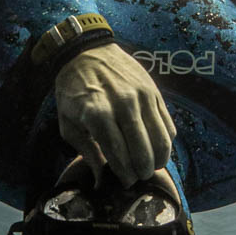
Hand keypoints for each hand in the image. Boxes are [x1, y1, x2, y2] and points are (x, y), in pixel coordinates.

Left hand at [54, 43, 176, 188]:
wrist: (86, 51)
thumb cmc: (72, 90)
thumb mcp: (67, 122)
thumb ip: (85, 152)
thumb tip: (101, 180)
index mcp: (98, 113)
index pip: (119, 155)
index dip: (124, 174)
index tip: (124, 183)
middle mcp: (123, 104)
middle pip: (143, 151)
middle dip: (142, 171)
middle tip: (138, 177)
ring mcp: (142, 97)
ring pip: (161, 139)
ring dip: (159, 159)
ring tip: (151, 167)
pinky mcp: (154, 92)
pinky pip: (168, 124)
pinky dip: (166, 141)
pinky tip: (157, 148)